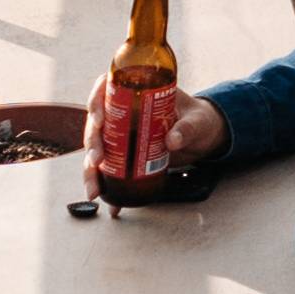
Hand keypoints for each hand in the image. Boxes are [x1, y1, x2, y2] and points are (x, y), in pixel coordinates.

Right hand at [81, 75, 225, 185]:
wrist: (203, 137)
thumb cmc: (198, 119)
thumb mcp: (196, 121)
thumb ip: (187, 128)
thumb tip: (171, 141)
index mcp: (135, 93)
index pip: (105, 89)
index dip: (96, 102)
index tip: (99, 120)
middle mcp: (123, 113)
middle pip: (97, 124)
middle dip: (92, 143)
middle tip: (97, 160)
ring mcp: (122, 136)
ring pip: (97, 150)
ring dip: (91, 171)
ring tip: (94, 191)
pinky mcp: (126, 156)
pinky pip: (110, 170)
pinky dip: (108, 187)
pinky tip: (110, 204)